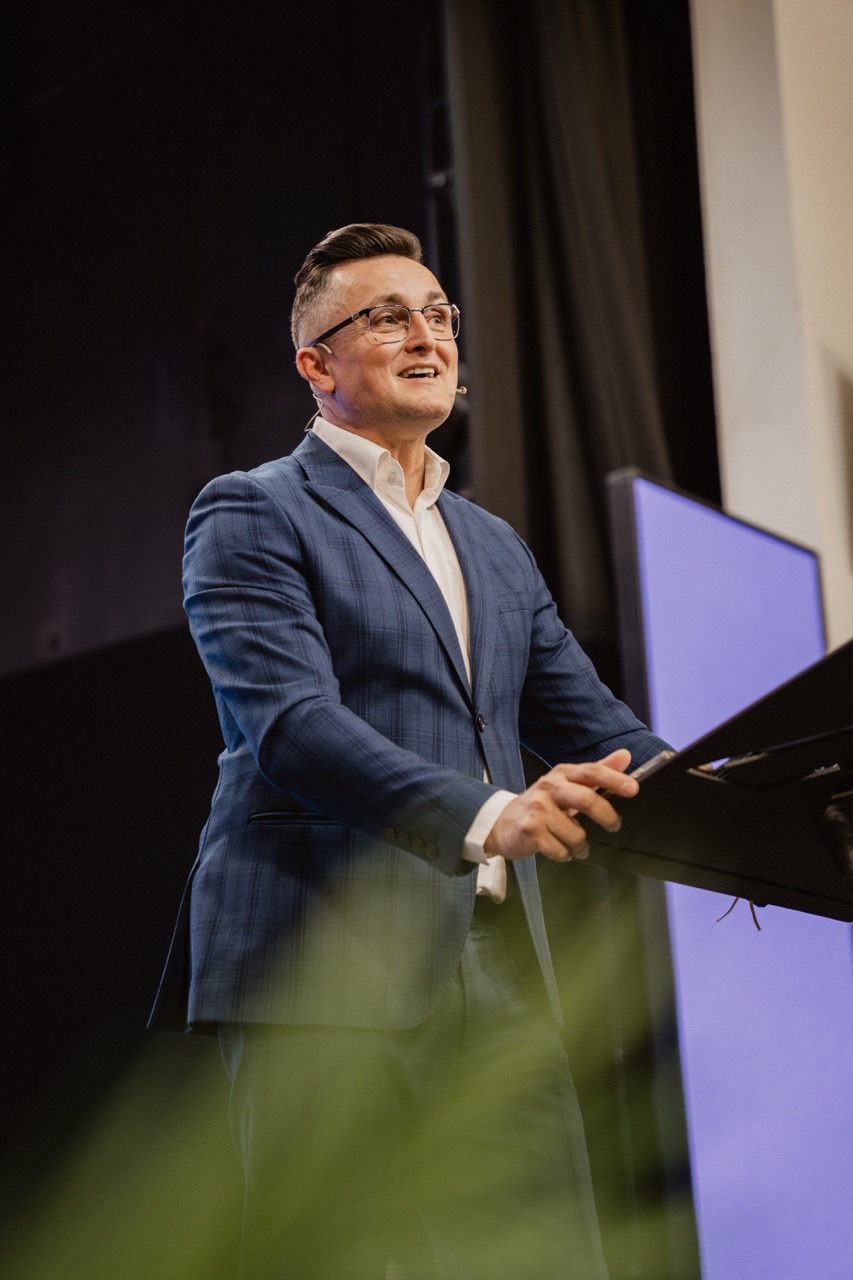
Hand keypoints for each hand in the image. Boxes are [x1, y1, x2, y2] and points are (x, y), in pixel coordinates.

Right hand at [483, 748, 638, 862]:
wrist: (502, 823)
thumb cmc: (541, 804)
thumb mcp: (568, 783)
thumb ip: (598, 771)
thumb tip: (625, 755)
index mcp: (562, 774)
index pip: (591, 771)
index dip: (614, 778)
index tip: (633, 789)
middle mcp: (549, 787)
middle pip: (586, 799)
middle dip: (607, 816)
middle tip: (614, 826)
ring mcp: (538, 808)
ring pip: (576, 832)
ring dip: (581, 845)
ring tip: (576, 844)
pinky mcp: (530, 830)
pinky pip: (561, 849)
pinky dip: (565, 854)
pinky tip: (558, 848)